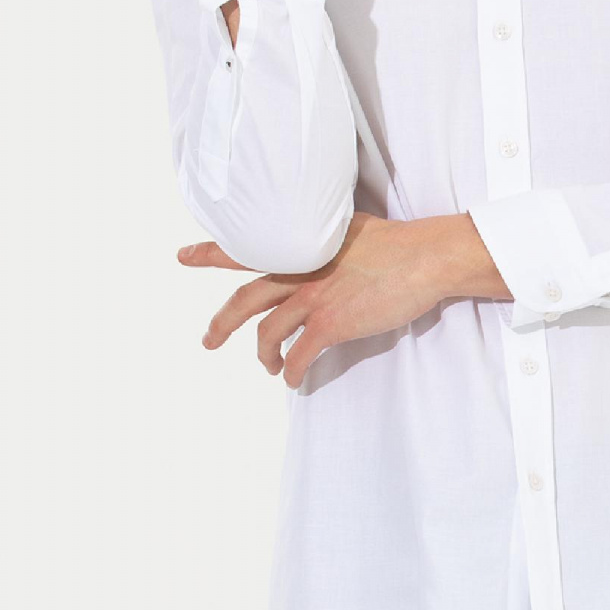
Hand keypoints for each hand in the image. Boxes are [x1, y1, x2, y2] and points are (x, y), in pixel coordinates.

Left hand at [177, 213, 508, 386]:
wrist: (425, 257)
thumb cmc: (398, 243)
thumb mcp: (349, 229)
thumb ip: (326, 241)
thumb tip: (322, 248)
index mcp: (301, 248)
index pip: (245, 249)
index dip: (211, 253)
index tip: (184, 256)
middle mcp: (298, 272)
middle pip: (243, 300)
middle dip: (221, 324)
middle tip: (208, 341)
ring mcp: (312, 298)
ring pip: (266, 333)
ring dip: (263, 355)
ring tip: (271, 366)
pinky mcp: (331, 324)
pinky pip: (299, 356)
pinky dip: (293, 372)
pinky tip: (295, 379)